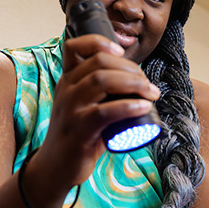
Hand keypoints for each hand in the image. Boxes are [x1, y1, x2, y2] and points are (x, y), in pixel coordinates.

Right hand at [36, 34, 160, 187]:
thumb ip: (100, 92)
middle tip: (148, 84)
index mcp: (67, 80)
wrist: (56, 166)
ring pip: (102, 82)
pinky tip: (143, 107)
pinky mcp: (80, 130)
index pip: (74, 47)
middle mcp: (66, 90)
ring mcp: (71, 109)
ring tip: (152, 94)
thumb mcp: (83, 105)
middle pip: (99, 63)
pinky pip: (105, 112)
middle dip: (130, 68)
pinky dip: (128, 106)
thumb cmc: (78, 134)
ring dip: (134, 84)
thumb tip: (137, 81)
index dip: (98, 41)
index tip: (121, 52)